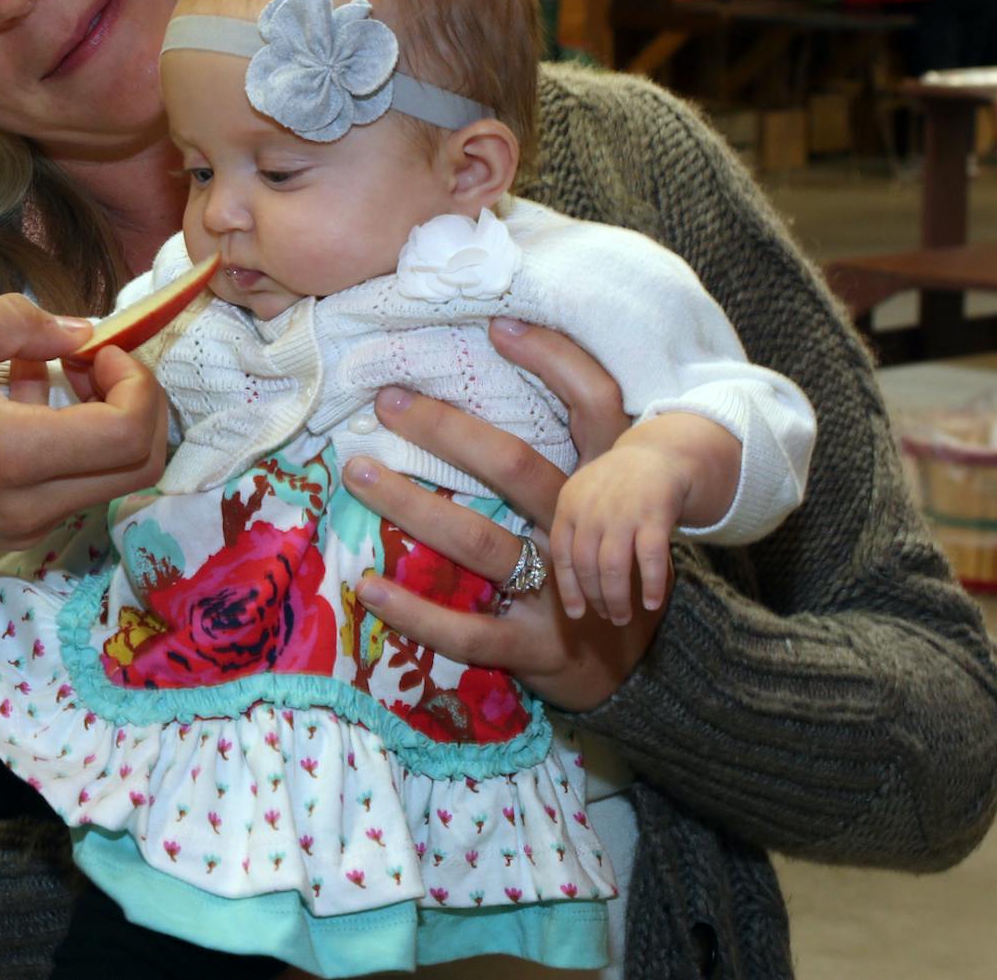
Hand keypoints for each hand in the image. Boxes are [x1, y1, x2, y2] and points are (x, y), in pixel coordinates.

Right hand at [0, 293, 166, 555]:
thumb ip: (16, 320)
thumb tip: (80, 330)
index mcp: (17, 455)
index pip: (130, 433)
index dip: (136, 382)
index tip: (100, 349)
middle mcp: (34, 503)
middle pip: (139, 465)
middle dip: (135, 403)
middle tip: (92, 360)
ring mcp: (26, 525)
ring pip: (107, 476)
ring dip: (97, 417)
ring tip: (39, 366)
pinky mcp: (12, 531)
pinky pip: (69, 485)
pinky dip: (67, 440)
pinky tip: (16, 396)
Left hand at [342, 317, 664, 712]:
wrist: (641, 674)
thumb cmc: (593, 572)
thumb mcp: (591, 509)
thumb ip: (551, 458)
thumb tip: (480, 383)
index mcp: (600, 488)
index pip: (593, 406)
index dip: (554, 360)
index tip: (496, 324)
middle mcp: (584, 532)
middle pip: (515, 465)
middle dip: (445, 429)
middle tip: (386, 399)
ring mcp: (567, 592)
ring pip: (480, 540)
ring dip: (410, 505)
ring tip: (357, 471)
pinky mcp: (542, 648)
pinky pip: (470, 630)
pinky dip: (414, 610)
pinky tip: (366, 587)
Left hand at [549, 450, 682, 624]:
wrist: (656, 456)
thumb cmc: (615, 487)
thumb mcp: (584, 499)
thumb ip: (574, 532)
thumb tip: (568, 584)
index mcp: (569, 506)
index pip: (561, 555)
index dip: (568, 588)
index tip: (576, 614)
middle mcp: (592, 510)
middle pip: (587, 566)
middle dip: (596, 598)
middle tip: (607, 617)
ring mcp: (623, 512)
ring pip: (614, 568)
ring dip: (618, 599)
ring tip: (624, 617)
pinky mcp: (655, 515)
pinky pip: (650, 559)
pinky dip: (650, 585)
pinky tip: (651, 603)